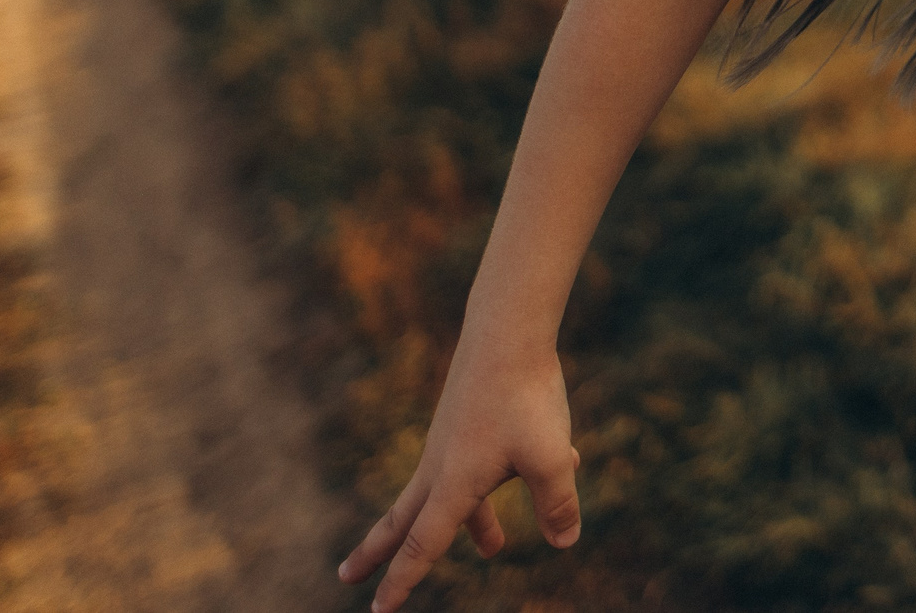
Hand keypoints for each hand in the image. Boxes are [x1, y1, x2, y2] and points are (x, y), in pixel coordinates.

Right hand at [337, 334, 582, 610]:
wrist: (509, 330)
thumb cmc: (525, 396)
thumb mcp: (551, 457)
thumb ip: (559, 504)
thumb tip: (565, 543)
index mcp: (453, 483)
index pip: (421, 546)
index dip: (401, 582)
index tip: (377, 611)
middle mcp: (442, 465)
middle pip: (404, 520)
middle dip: (378, 553)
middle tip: (345, 577)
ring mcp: (452, 440)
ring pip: (451, 493)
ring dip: (473, 524)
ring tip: (494, 547)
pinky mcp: (469, 419)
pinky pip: (487, 460)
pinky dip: (514, 472)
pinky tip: (570, 458)